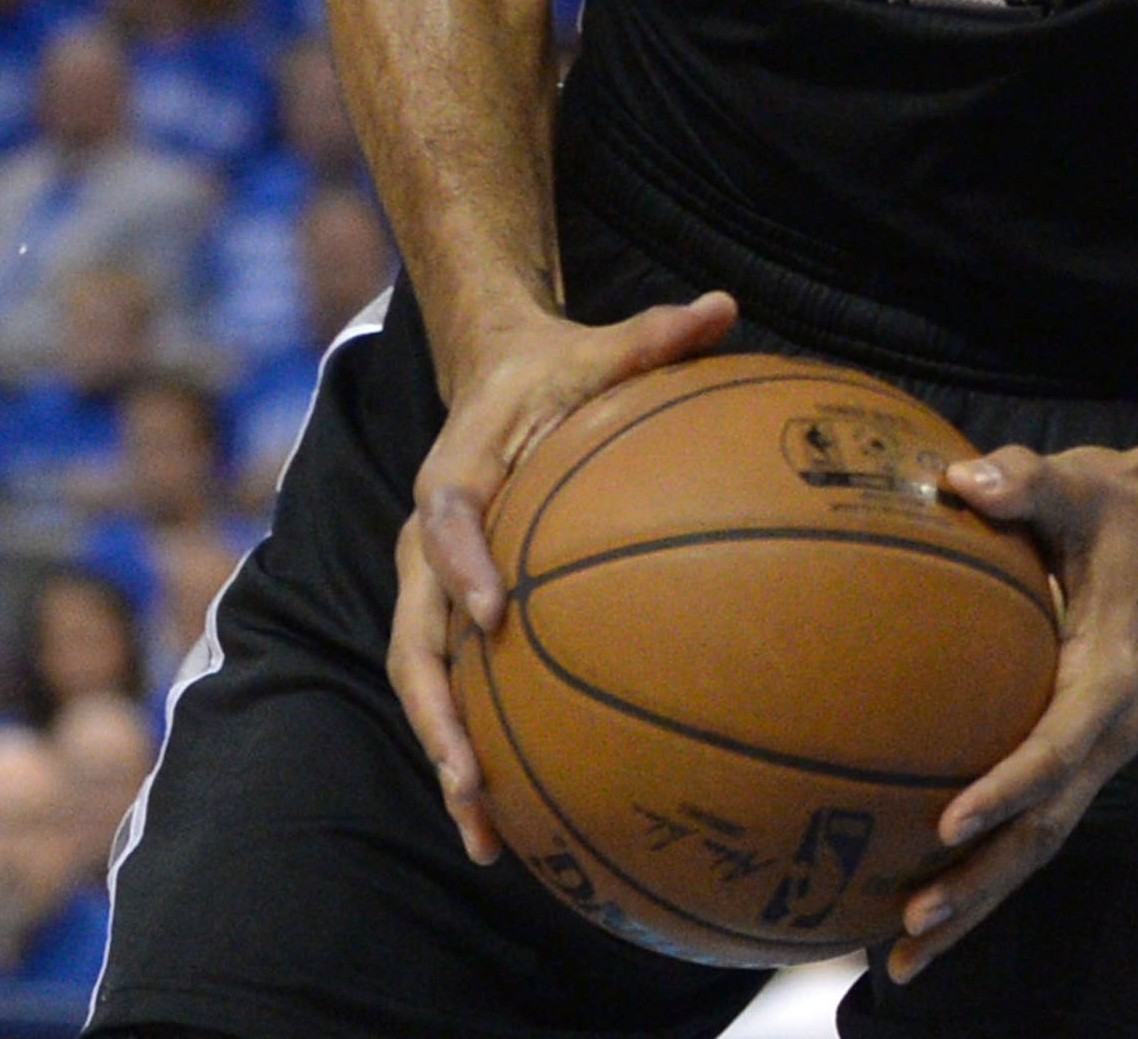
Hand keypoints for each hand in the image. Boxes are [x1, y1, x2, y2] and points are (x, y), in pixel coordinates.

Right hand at [387, 288, 738, 861]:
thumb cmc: (560, 367)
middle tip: (471, 774)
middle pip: (412, 630)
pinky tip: (511, 817)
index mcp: (459, 470)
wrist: (496, 374)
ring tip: (484, 831)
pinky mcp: (447, 612)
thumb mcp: (603, 344)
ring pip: (420, 677)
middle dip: (437, 706)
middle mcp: (429, 536)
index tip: (492, 610)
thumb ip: (656, 332)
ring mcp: (430, 582)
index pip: (448, 515)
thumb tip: (725, 306)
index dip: (462, 562)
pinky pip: (450, 683)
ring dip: (446, 752)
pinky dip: (469, 746)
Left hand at [886, 438, 1137, 980]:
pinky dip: (973, 873)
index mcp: (1110, 677)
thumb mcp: (1078, 481)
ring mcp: (1086, 755)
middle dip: (982, 882)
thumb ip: (1025, 480)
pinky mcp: (1064, 759)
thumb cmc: (1112, 506)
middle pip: (1045, 829)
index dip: (1010, 787)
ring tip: (902, 958)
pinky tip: (911, 909)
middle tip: (913, 923)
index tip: (949, 821)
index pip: (1061, 744)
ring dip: (973, 902)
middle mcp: (1105, 733)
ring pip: (1031, 847)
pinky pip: (1019, 828)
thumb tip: (965, 479)